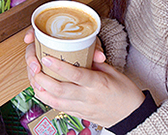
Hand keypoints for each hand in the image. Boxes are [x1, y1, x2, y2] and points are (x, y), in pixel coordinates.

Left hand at [24, 28, 144, 126]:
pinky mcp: (79, 115)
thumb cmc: (125, 92)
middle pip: (60, 90)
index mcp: (98, 84)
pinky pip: (59, 109)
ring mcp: (83, 108)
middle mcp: (88, 97)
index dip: (59, 66)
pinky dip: (47, 99)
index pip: (76, 75)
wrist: (133, 116)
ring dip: (41, 90)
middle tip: (34, 67)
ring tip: (34, 78)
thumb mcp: (113, 72)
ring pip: (56, 101)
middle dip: (42, 78)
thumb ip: (95, 62)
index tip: (46, 57)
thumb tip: (81, 49)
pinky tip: (40, 90)